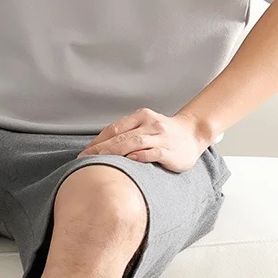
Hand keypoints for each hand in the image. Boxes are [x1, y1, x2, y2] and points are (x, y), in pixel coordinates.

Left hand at [76, 108, 205, 172]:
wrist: (193, 133)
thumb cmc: (164, 133)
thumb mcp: (145, 126)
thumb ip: (127, 133)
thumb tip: (100, 148)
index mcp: (141, 116)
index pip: (114, 128)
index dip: (98, 140)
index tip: (84, 153)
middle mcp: (150, 124)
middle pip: (121, 135)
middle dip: (101, 148)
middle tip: (86, 159)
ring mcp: (161, 136)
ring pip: (134, 142)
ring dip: (116, 152)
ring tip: (101, 161)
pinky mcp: (170, 150)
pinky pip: (153, 152)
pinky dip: (140, 156)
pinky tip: (129, 161)